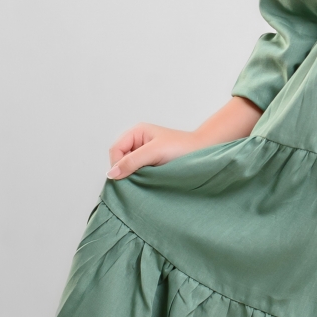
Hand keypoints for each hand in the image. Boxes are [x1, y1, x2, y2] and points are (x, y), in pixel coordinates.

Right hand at [106, 94, 263, 178]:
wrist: (206, 153)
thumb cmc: (183, 148)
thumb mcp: (154, 152)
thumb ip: (132, 162)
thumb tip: (111, 175)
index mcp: (137, 133)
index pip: (115, 151)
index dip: (118, 165)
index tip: (127, 178)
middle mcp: (139, 142)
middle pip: (119, 160)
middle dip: (126, 172)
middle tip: (139, 180)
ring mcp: (146, 155)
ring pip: (129, 170)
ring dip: (135, 177)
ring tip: (148, 180)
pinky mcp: (153, 166)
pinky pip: (139, 175)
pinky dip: (142, 181)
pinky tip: (151, 183)